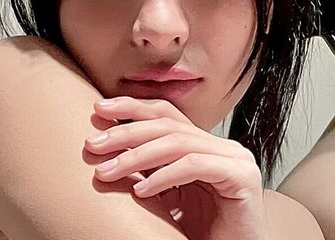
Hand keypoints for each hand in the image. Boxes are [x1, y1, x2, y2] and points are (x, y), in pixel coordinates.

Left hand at [84, 96, 267, 239]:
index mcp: (206, 145)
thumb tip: (105, 153)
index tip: (98, 110)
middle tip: (92, 145)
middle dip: (125, 132)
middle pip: (168, 125)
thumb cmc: (202, 233)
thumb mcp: (167, 195)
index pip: (166, 114)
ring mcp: (236, 159)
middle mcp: (223, 147)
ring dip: (136, 156)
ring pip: (178, 143)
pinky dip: (164, 176)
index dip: (132, 107)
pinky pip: (195, 166)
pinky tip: (140, 190)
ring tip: (107, 172)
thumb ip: (148, 170)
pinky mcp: (242, 177)